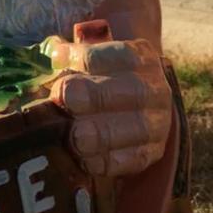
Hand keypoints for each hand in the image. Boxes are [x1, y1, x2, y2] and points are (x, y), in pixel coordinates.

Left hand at [47, 36, 171, 178]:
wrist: (124, 111)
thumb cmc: (97, 79)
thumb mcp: (89, 59)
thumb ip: (73, 55)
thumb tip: (53, 51)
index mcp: (142, 58)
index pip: (122, 54)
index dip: (88, 57)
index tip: (58, 59)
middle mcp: (156, 90)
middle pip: (134, 90)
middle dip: (95, 95)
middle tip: (64, 99)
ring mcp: (158, 123)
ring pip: (139, 128)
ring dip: (102, 134)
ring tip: (73, 137)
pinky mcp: (151, 153)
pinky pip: (135, 159)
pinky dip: (109, 161)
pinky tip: (85, 159)